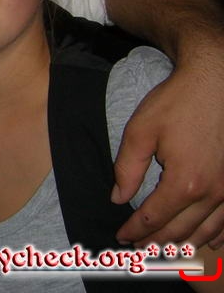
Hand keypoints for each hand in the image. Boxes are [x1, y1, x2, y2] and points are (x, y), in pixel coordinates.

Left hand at [113, 48, 223, 247]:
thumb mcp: (140, 132)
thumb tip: (118, 197)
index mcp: (184, 182)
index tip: (121, 237)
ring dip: (184, 243)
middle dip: (156, 242)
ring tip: (164, 251)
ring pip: (207, 230)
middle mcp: (212, 192)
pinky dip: (216, 235)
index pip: (154, 217)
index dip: (135, 230)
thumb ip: (127, 169)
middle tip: (137, 249)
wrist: (214, 82)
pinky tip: (207, 241)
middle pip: (180, 229)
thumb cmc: (175, 103)